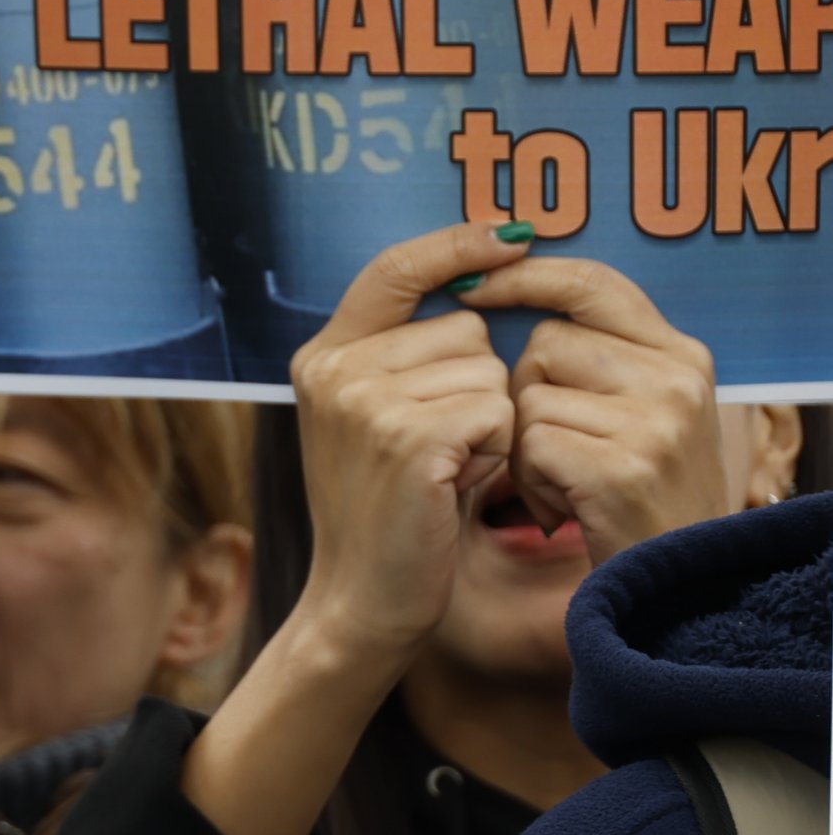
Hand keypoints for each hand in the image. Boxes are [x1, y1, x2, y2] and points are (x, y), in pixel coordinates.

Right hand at [287, 224, 524, 669]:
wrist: (363, 598)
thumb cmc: (388, 510)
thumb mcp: (376, 416)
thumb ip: (405, 351)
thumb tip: (484, 277)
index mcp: (323, 356)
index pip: (395, 269)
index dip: (456, 244)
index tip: (512, 237)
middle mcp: (335, 368)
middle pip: (462, 327)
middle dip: (475, 381)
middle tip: (438, 446)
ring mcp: (365, 400)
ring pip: (486, 369)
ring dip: (490, 418)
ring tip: (447, 468)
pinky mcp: (408, 435)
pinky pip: (497, 409)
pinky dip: (497, 448)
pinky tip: (458, 483)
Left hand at [457, 254, 743, 568]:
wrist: (669, 585)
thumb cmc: (632, 496)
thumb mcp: (635, 413)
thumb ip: (597, 356)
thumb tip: (499, 285)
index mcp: (682, 354)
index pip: (594, 282)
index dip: (528, 277)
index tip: (470, 283)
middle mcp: (676, 378)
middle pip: (547, 342)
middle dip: (525, 392)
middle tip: (556, 447)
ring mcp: (655, 420)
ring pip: (531, 395)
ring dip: (525, 442)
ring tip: (565, 481)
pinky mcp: (623, 465)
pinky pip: (531, 443)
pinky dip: (529, 479)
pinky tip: (563, 506)